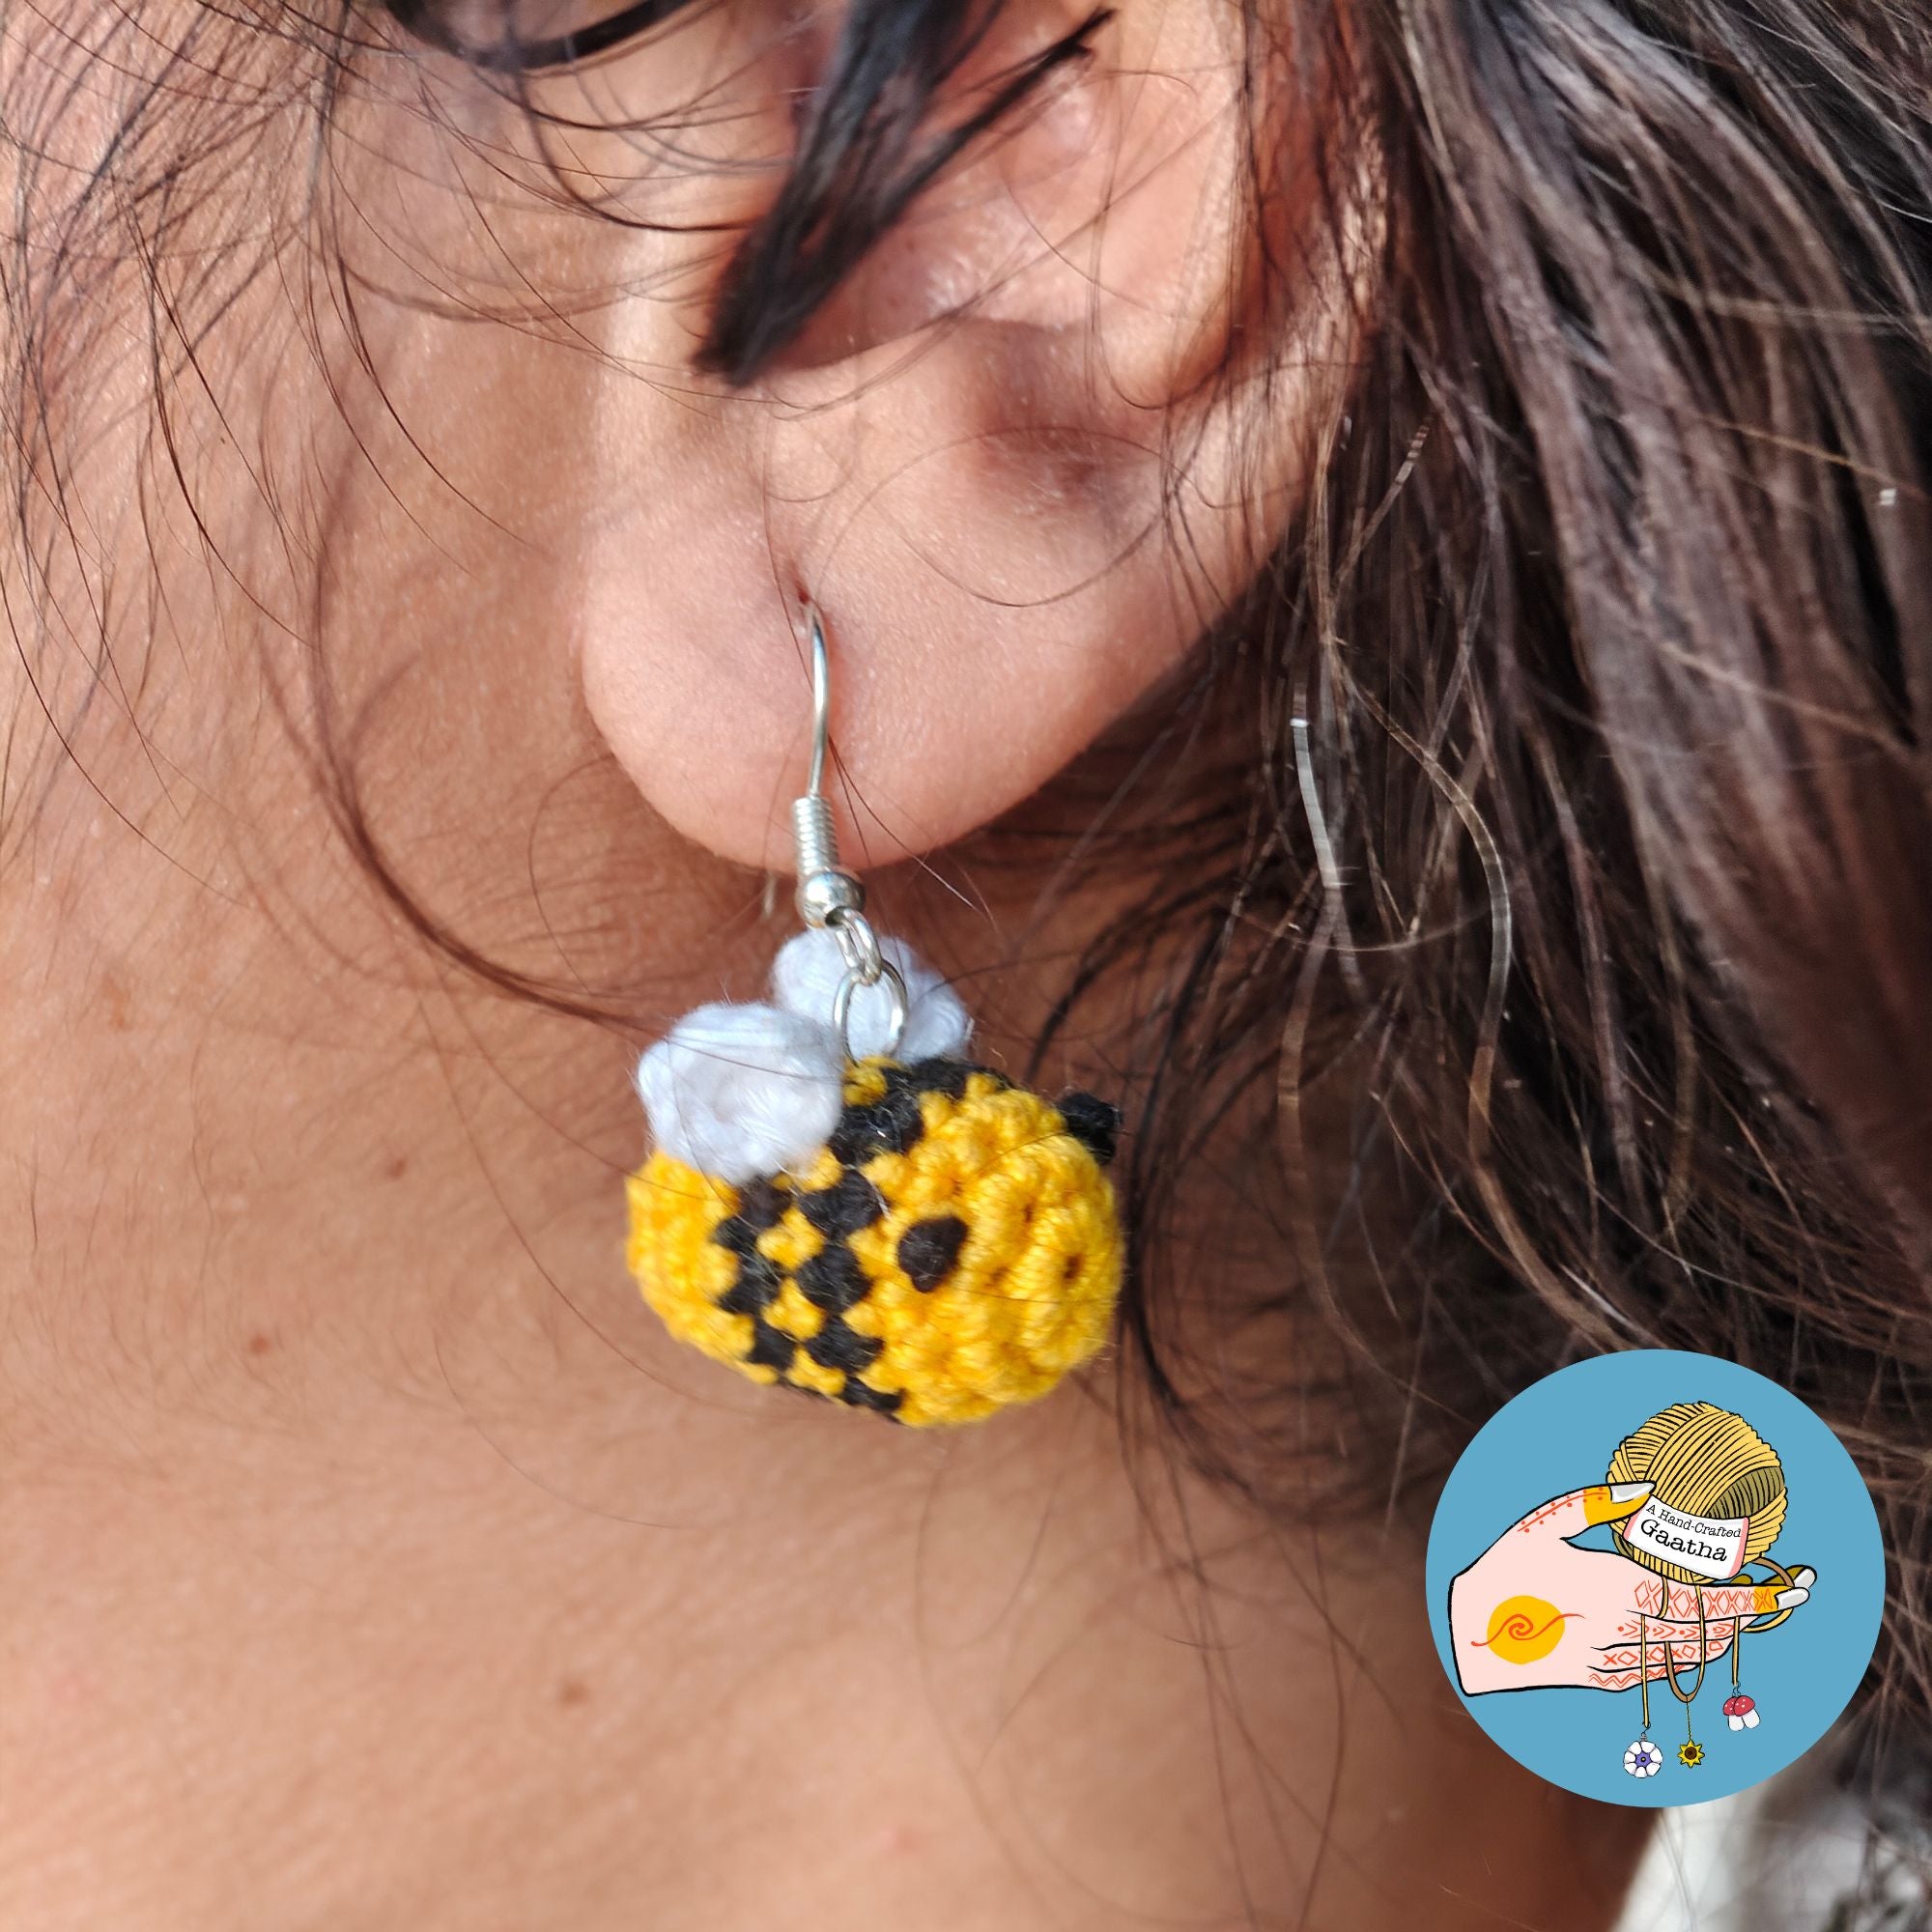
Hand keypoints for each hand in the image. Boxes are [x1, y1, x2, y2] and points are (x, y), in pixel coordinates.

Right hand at [1449, 1484, 1813, 1695]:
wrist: (1469, 1635)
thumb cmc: (1502, 1570)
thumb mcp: (1539, 1523)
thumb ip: (1593, 1503)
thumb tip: (1647, 1487)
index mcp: (1611, 1586)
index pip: (1698, 1599)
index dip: (1748, 1598)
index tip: (1787, 1590)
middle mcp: (1620, 1628)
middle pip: (1704, 1628)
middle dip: (1752, 1614)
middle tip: (1790, 1597)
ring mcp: (1612, 1659)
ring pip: (1688, 1654)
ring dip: (1725, 1636)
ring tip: (1752, 1616)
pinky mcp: (1600, 1678)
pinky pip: (1658, 1671)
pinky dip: (1688, 1655)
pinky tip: (1701, 1643)